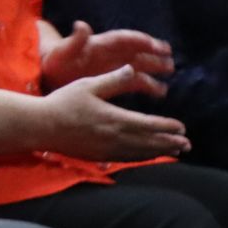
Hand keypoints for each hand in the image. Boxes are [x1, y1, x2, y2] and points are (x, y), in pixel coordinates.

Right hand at [37, 66, 189, 161]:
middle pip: (149, 142)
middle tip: (187, 144)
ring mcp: (107, 149)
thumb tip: (132, 69)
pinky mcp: (99, 155)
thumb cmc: (63, 103)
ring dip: (160, 152)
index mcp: (114, 118)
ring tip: (175, 152)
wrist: (41, 126)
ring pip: (140, 152)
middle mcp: (115, 137)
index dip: (167, 127)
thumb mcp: (88, 85)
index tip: (181, 127)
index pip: (149, 125)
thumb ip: (112, 80)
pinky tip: (148, 156)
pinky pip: (127, 158)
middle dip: (170, 142)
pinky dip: (142, 157)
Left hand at [41, 20, 173, 91]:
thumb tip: (81, 24)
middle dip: (152, 51)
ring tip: (170, 70)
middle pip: (134, 50)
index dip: (139, 40)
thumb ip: (73, 41)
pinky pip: (133, 81)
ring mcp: (112, 66)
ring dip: (153, 66)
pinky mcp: (112, 79)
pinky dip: (147, 85)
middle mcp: (109, 54)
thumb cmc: (53, 60)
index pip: (122, 39)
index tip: (155, 44)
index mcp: (98, 45)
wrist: (46, 72)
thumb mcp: (61, 51)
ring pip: (137, 65)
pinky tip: (160, 91)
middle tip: (169, 56)